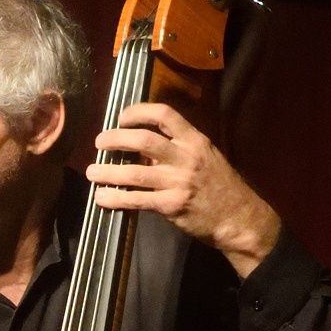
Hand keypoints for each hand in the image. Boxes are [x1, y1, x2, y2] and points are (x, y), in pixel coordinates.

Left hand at [85, 101, 280, 278]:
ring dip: (108, 172)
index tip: (121, 117)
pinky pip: (136, 200)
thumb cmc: (221, 187)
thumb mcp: (207, 157)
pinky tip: (102, 197)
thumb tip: (144, 146)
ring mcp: (178, 182)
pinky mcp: (171, 206)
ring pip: (134, 173)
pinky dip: (115, 198)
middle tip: (99, 142)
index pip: (164, 115)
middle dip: (115, 139)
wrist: (239, 218)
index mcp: (195, 140)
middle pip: (143, 140)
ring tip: (91, 172)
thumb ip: (179, 149)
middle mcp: (186, 157)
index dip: (138, 112)